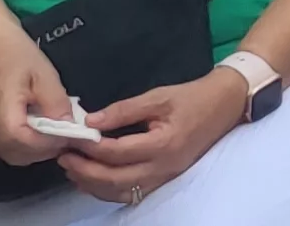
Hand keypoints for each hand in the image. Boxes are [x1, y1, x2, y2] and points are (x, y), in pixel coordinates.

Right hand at [0, 42, 76, 168]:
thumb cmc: (17, 58)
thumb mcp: (45, 77)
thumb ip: (57, 105)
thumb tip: (70, 127)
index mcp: (3, 120)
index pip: (31, 146)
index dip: (55, 143)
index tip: (75, 134)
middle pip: (22, 156)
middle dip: (48, 149)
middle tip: (68, 134)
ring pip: (13, 155)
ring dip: (37, 149)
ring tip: (56, 131)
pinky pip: (5, 148)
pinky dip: (24, 145)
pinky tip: (38, 130)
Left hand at [59, 64, 250, 202]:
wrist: (226, 104)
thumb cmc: (193, 97)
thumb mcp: (158, 96)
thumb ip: (123, 110)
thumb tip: (90, 122)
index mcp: (163, 144)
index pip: (116, 153)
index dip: (89, 147)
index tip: (69, 138)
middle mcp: (164, 166)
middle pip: (114, 180)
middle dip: (84, 171)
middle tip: (63, 157)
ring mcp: (166, 176)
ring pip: (121, 192)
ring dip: (93, 184)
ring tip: (73, 169)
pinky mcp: (166, 179)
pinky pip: (132, 193)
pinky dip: (108, 190)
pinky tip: (94, 180)